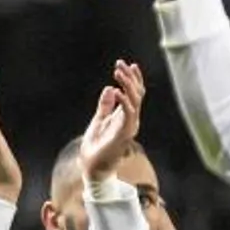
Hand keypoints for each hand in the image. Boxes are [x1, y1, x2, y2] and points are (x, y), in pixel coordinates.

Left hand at [77, 61, 145, 183]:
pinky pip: (128, 113)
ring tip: (118, 72)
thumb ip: (105, 105)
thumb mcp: (99, 120)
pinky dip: (124, 101)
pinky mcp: (124, 133)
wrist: (92, 166)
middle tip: (120, 64)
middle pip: (137, 94)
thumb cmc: (96, 145)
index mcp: (127, 116)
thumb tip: (109, 88)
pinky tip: (117, 90)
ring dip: (128, 85)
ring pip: (135, 100)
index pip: (135, 94)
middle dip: (130, 77)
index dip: (134, 79)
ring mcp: (129, 126)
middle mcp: (132, 120)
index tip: (128, 64)